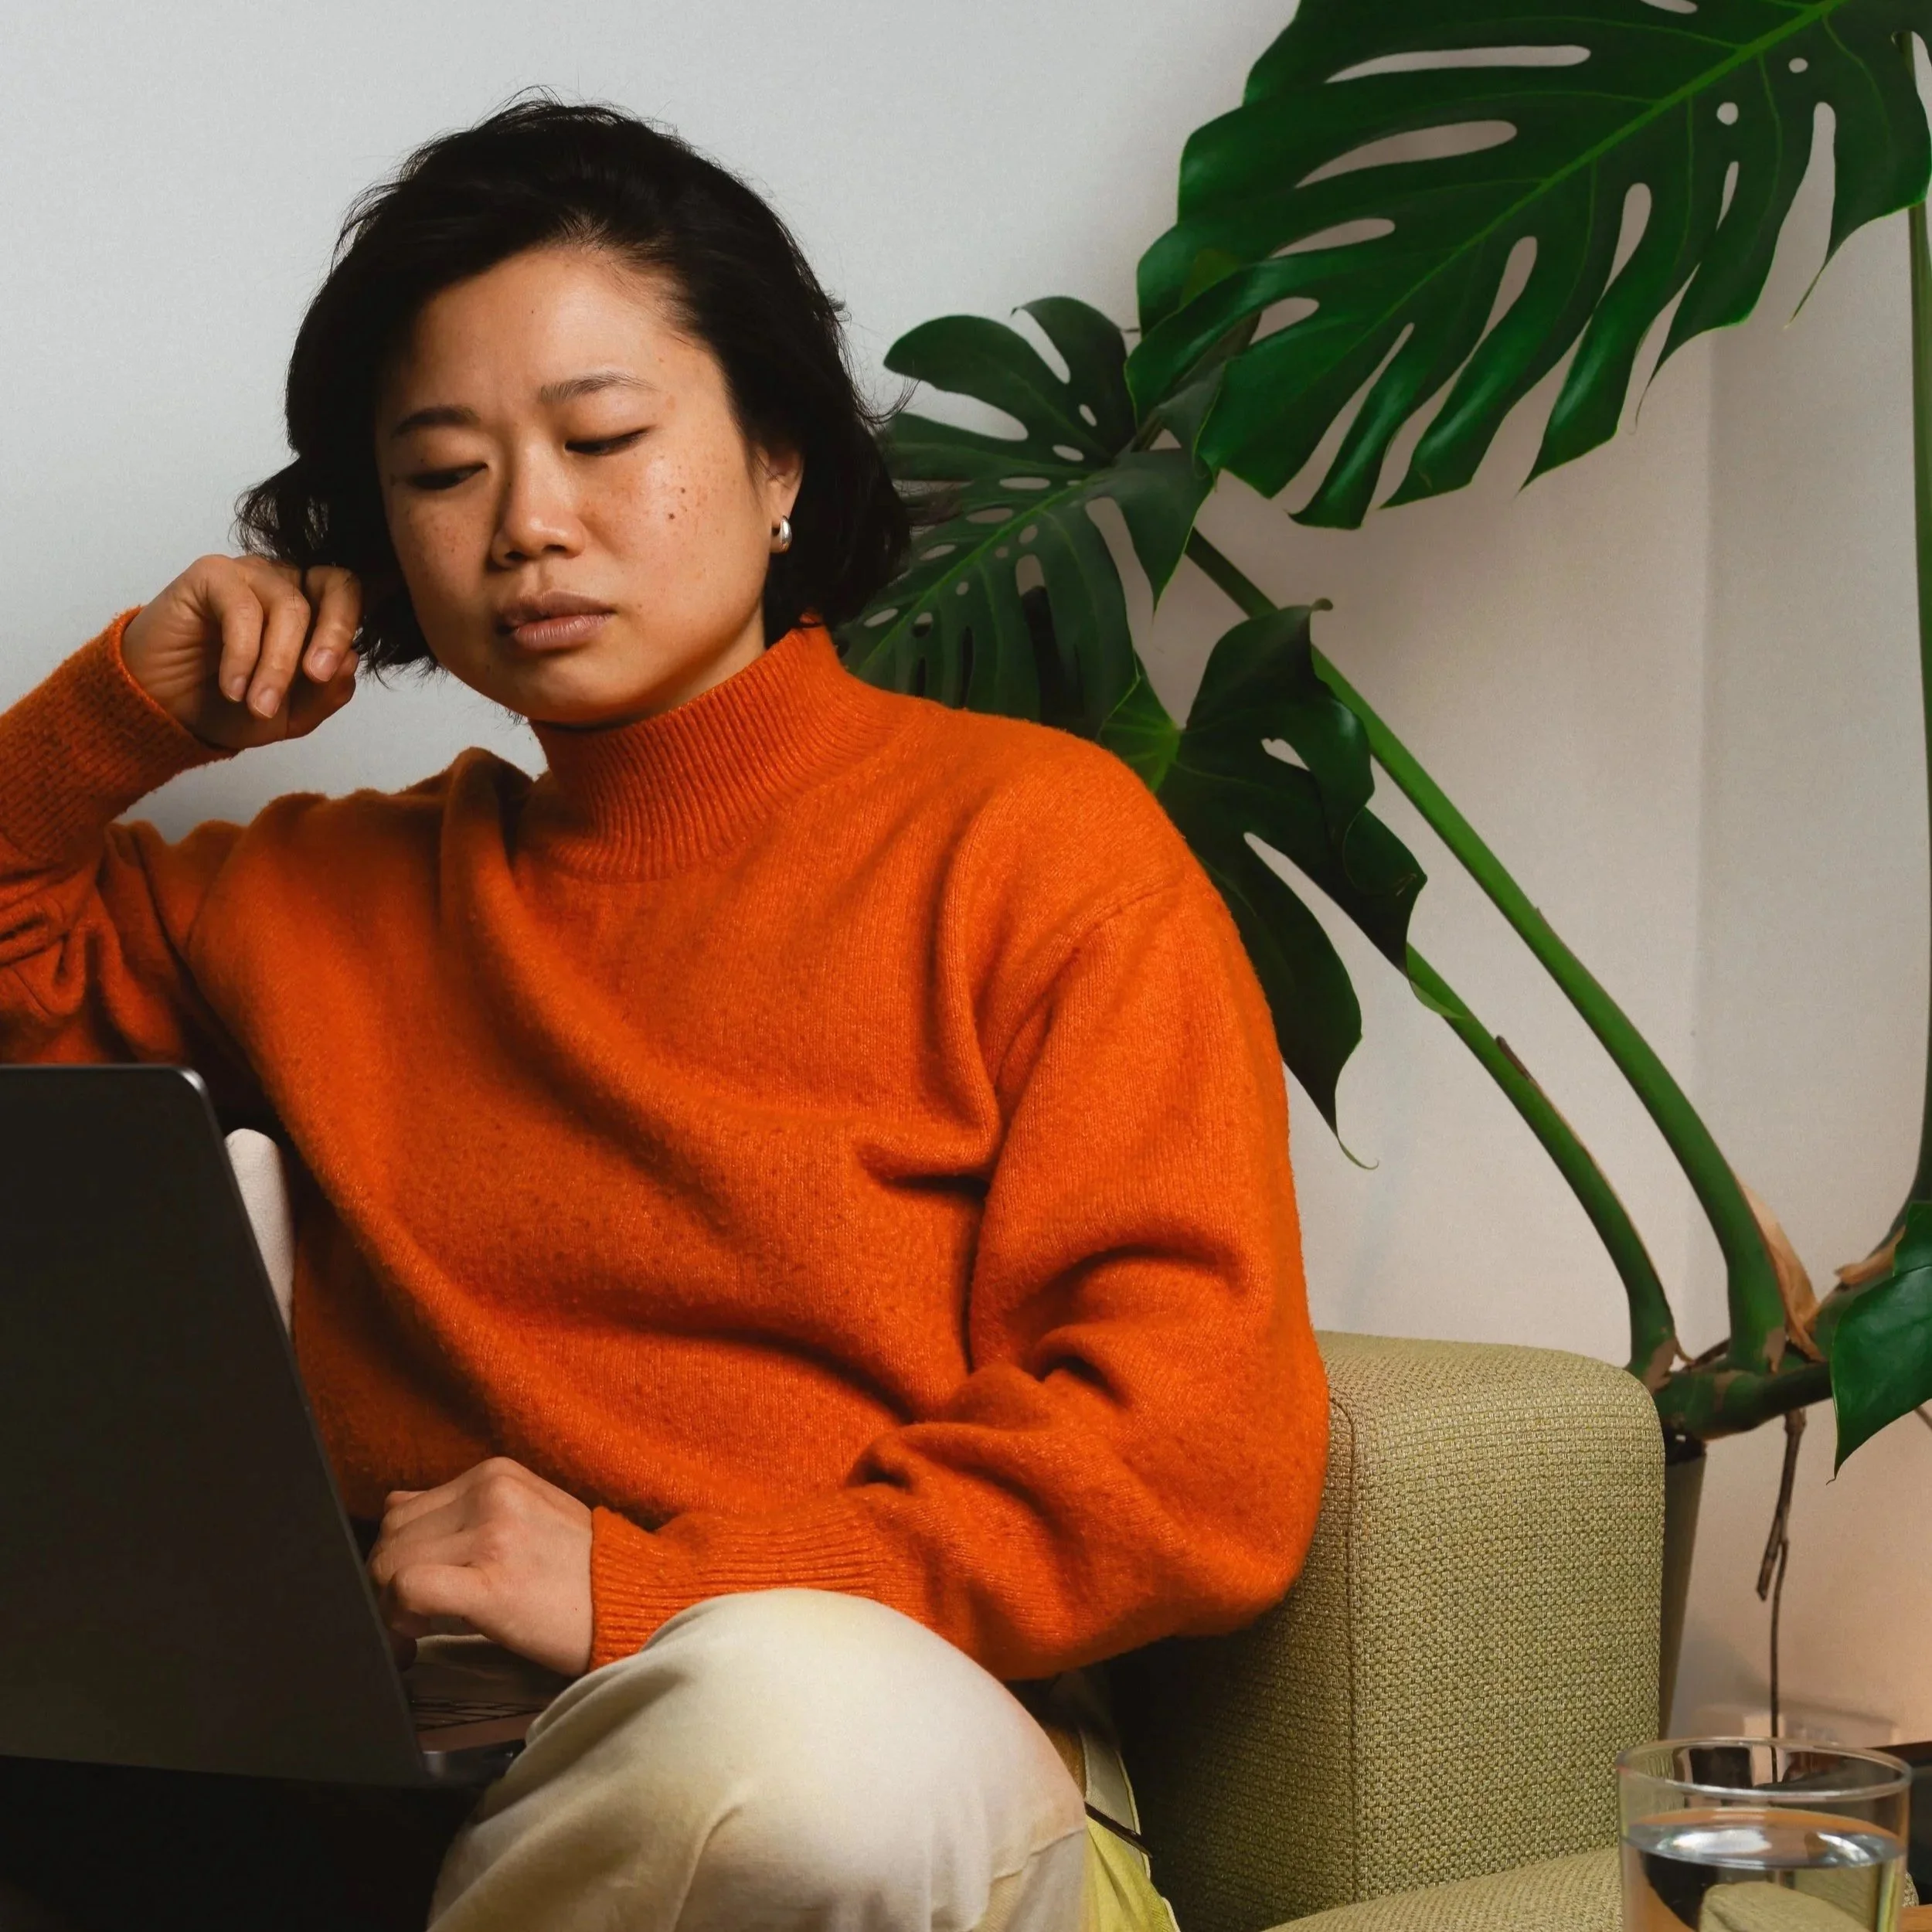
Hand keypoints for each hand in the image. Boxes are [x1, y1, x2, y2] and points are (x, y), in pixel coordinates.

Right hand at [119, 554, 360, 751]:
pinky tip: (232, 689)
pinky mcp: (211, 575)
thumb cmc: (230, 705)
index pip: (353, 597)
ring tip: (258, 704)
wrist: (166, 711)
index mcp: (315, 609)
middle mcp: (287, 583)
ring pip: (290, 607)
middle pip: (335, 586)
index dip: (351, 628)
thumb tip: (351, 659)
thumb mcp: (292, 715)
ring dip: (278, 665)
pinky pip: (243, 610)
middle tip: (315, 677)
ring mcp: (251, 575)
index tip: (330, 673)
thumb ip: (328, 693)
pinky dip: (243, 656)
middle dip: (333, 634)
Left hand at [366, 1457, 594, 1676]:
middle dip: (387, 1582)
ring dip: (390, 1604)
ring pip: (390, 1563)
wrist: (637, 1600)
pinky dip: (398, 1617)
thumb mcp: (528, 1513)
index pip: (402, 1510)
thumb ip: (465, 1509)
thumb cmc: (582, 1569)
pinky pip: (410, 1589)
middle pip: (390, 1537)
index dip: (395, 1557)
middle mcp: (490, 1494)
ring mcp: (492, 1534)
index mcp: (495, 1475)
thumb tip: (397, 1511)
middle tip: (410, 1618)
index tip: (409, 1592)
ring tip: (418, 1628)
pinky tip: (418, 1636)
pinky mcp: (492, 1582)